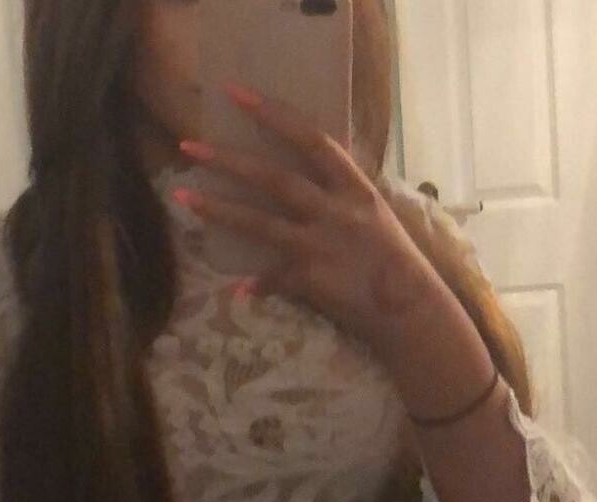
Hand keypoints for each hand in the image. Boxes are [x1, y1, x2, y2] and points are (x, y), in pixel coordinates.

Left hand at [173, 81, 448, 362]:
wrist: (411, 311)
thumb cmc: (393, 263)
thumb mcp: (373, 217)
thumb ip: (339, 198)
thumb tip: (304, 184)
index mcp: (354, 188)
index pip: (310, 140)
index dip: (273, 115)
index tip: (237, 94)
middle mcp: (335, 211)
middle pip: (274, 179)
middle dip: (229, 161)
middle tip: (189, 147)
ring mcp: (321, 245)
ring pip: (260, 223)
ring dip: (219, 211)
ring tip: (184, 197)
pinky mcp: (312, 280)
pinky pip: (273, 279)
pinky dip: (256, 285)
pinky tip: (237, 290)